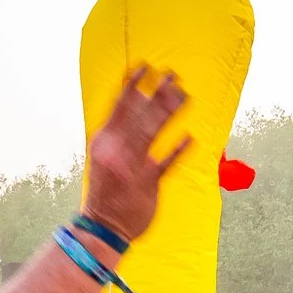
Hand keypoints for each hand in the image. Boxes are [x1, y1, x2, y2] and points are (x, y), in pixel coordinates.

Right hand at [80, 65, 193, 243]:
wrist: (103, 225)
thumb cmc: (107, 189)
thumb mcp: (103, 157)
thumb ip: (117, 134)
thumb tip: (134, 106)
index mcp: (104, 140)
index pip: (120, 106)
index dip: (132, 85)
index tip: (144, 67)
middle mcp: (117, 150)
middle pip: (140, 115)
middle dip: (157, 93)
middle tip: (173, 75)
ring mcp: (132, 165)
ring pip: (153, 131)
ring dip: (168, 111)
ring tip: (183, 95)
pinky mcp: (148, 182)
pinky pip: (166, 162)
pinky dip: (177, 149)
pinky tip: (189, 136)